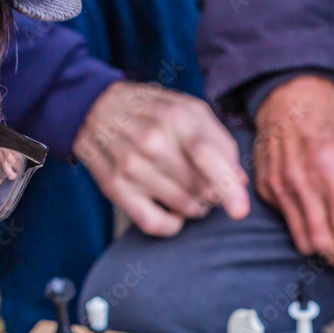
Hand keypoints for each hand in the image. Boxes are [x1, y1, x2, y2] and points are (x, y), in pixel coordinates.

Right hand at [73, 81, 249, 235]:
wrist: (93, 107)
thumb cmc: (151, 111)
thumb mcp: (188, 110)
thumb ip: (219, 142)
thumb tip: (239, 181)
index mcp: (175, 117)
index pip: (206, 155)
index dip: (227, 185)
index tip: (240, 210)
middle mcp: (151, 143)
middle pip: (201, 188)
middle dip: (214, 193)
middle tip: (207, 183)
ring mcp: (131, 167)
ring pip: (183, 207)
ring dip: (197, 207)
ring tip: (191, 193)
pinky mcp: (115, 188)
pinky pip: (154, 223)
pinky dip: (172, 225)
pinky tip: (173, 212)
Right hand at [254, 75, 333, 290]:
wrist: (287, 96)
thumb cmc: (329, 120)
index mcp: (333, 167)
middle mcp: (303, 180)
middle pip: (324, 241)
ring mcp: (280, 187)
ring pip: (304, 239)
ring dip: (325, 253)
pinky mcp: (266, 191)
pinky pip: (289, 223)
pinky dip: (306, 231)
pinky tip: (317, 219)